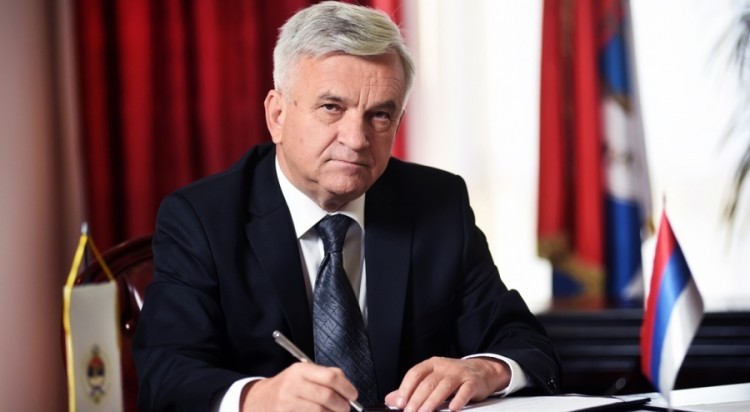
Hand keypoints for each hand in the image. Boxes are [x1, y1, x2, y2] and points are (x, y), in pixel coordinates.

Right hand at [241, 362, 357, 411]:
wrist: (260, 400)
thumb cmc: (287, 387)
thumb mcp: (302, 373)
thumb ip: (325, 375)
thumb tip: (348, 387)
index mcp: (300, 370)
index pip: (330, 377)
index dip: (346, 388)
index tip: (353, 395)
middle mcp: (293, 385)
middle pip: (327, 396)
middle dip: (343, 405)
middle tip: (346, 408)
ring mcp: (288, 402)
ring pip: (321, 411)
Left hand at [384, 357, 509, 411]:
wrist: (482, 370)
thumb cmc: (454, 376)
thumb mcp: (432, 378)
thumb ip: (412, 389)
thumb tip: (391, 399)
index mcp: (432, 364)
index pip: (415, 374)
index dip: (405, 388)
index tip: (399, 403)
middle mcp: (444, 367)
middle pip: (427, 383)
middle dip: (416, 400)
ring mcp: (459, 373)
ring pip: (444, 387)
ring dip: (432, 401)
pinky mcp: (473, 382)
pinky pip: (465, 391)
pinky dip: (458, 400)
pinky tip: (452, 409)